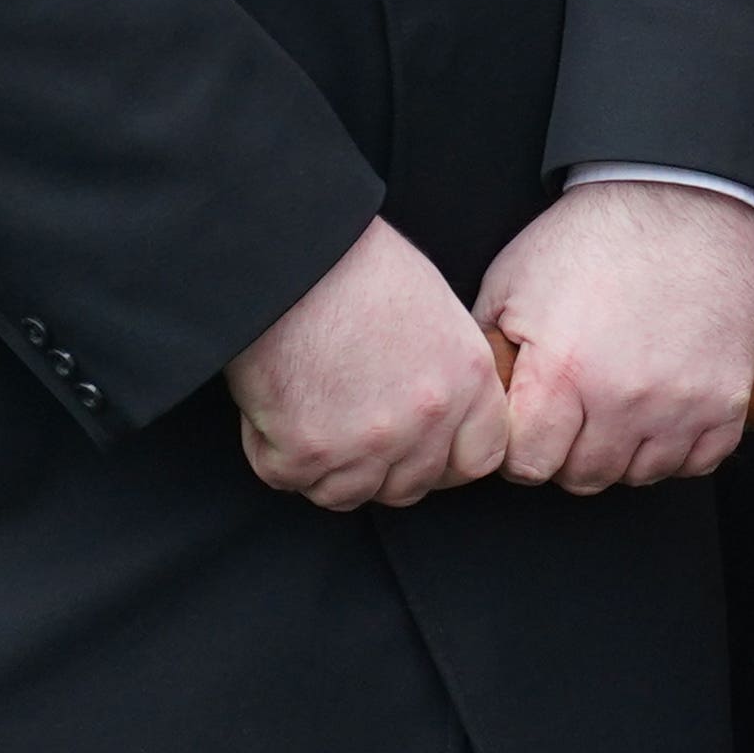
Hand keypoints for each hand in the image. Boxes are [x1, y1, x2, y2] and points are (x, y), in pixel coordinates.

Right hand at [230, 217, 513, 509]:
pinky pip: (289, 478)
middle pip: (411, 485)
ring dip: (326, 467)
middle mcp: (428, 419)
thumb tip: (431, 407)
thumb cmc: (358, 268)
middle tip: (348, 427)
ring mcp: (369, 443)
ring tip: (308, 411)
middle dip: (381, 468)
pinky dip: (273, 451)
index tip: (420, 450)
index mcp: (468, 379)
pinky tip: (273, 407)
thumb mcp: (434, 313)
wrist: (292, 259)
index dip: (447, 459)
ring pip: (348, 493)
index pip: (480, 458)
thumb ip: (444, 372)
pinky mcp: (307, 453)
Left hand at [474, 179, 753, 493]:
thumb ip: (489, 351)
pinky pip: (700, 461)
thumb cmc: (592, 237)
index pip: (529, 466)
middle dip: (570, 451)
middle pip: (584, 476)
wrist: (681, 200)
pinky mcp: (727, 397)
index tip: (531, 427)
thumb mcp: (511, 282)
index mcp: (562, 373)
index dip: (522, 448)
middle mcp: (622, 398)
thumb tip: (469, 401)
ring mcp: (681, 402)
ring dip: (624, 451)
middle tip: (575, 413)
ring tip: (618, 409)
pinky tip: (663, 413)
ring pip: (641, 475)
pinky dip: (680, 447)